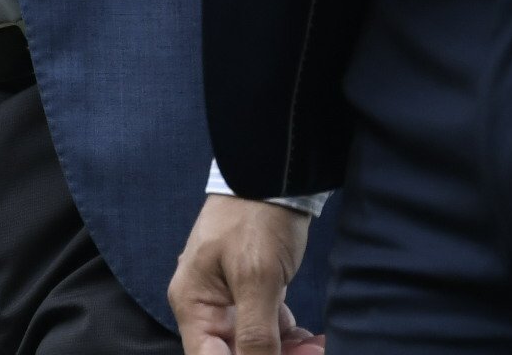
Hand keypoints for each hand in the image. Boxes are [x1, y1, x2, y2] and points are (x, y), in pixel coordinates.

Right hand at [169, 195, 321, 354]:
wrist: (274, 173)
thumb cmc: (257, 218)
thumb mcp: (257, 277)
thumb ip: (255, 333)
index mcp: (193, 305)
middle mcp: (206, 308)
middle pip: (233, 354)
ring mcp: (230, 300)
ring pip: (255, 345)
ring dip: (287, 352)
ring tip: (318, 349)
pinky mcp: (253, 292)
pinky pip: (269, 328)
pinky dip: (290, 338)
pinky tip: (314, 340)